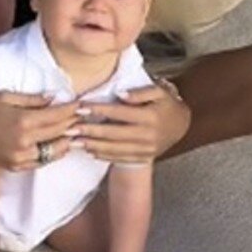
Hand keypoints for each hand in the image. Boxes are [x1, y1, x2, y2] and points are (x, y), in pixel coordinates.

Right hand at [0, 90, 80, 171]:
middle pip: (59, 132)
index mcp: (23, 120)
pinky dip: (52, 153)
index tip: (82, 104)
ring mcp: (21, 156)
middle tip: (85, 116)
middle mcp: (25, 141)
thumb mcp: (5, 97)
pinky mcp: (16, 166)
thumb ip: (31, 99)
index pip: (57, 115)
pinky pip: (41, 161)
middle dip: (73, 123)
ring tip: (75, 132)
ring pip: (54, 151)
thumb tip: (53, 98)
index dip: (72, 110)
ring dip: (66, 141)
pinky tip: (59, 146)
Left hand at [71, 84, 189, 164]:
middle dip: (90, 131)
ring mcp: (145, 150)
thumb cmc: (166, 105)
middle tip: (70, 128)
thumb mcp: (158, 92)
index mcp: (150, 117)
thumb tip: (119, 94)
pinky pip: (120, 159)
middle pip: (113, 134)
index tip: (81, 107)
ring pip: (114, 149)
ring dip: (92, 146)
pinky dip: (104, 155)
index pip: (119, 113)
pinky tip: (90, 150)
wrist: (181, 125)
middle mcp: (147, 135)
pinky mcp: (143, 158)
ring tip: (75, 142)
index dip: (99, 110)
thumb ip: (140, 93)